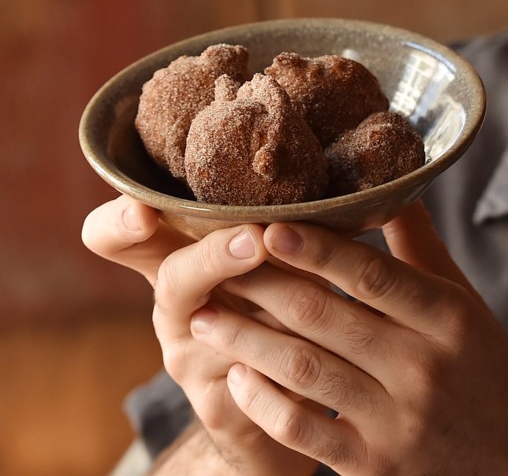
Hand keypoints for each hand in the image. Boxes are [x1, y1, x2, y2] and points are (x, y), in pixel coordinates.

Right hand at [82, 196, 316, 474]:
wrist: (283, 390)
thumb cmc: (276, 294)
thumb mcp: (263, 249)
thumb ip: (264, 217)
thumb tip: (302, 176)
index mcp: (171, 260)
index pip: (111, 237)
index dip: (117, 223)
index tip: (143, 210)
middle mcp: (171, 310)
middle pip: (172, 279)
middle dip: (214, 257)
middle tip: (256, 240)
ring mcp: (188, 361)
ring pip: (228, 329)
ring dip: (277, 305)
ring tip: (318, 287)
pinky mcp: (218, 406)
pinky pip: (257, 376)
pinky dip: (293, 355)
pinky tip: (321, 347)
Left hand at [190, 201, 507, 475]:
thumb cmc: (491, 377)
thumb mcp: (468, 308)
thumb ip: (423, 251)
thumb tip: (393, 186)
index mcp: (448, 318)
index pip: (373, 275)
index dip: (318, 250)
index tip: (270, 226)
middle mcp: (421, 367)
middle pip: (327, 316)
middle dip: (263, 287)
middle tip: (217, 265)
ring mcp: (394, 421)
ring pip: (305, 370)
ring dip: (247, 341)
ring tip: (205, 318)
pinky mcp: (372, 466)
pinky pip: (304, 430)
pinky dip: (264, 402)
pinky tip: (235, 378)